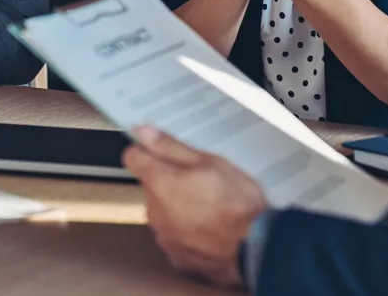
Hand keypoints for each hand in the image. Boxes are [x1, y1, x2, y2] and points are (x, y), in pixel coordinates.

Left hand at [123, 126, 266, 287]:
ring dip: (179, 206)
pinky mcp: (176, 255)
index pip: (133, 157)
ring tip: (211, 204)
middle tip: (201, 178)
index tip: (160, 148)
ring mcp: (164, 235)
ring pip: (164, 211)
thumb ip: (171, 147)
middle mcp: (154, 210)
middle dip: (170, 180)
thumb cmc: (236, 203)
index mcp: (159, 182)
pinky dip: (188, 230)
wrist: (255, 246)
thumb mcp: (208, 162)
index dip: (147, 150)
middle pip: (152, 186)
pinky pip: (175, 235)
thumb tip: (143, 132)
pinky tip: (210, 226)